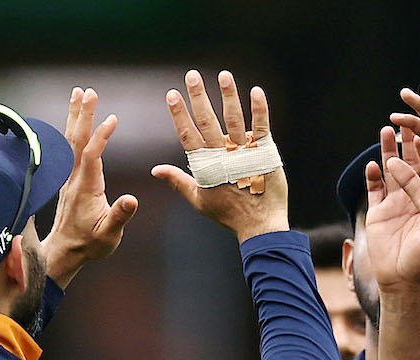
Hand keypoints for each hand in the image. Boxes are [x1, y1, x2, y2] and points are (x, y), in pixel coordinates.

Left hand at [41, 87, 139, 286]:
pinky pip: (69, 147)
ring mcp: (69, 177)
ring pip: (70, 140)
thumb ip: (119, 216)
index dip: (101, 136)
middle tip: (88, 92)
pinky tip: (76, 120)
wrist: (65, 251)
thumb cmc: (90, 245)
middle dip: (83, 115)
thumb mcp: (109, 235)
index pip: (92, 155)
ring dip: (76, 116)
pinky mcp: (68, 178)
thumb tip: (132, 199)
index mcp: (85, 188)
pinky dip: (73, 129)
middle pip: (76, 140)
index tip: (113, 118)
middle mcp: (74, 178)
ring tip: (80, 94)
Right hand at [152, 70, 288, 242]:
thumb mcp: (199, 199)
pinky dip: (259, 109)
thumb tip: (155, 169)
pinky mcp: (264, 152)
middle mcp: (223, 156)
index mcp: (206, 165)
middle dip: (199, 97)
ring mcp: (244, 153)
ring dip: (228, 96)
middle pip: (208, 121)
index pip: (188, 134)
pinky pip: (261, 127)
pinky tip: (256, 91)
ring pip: (234, 119)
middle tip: (192, 75)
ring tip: (224, 75)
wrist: (259, 225)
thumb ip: (178, 181)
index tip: (172, 94)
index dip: (179, 114)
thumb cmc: (228, 213)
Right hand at [363, 125, 419, 290]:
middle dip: (408, 139)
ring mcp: (394, 203)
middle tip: (406, 117)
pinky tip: (372, 164)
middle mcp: (413, 196)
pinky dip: (372, 176)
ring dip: (389, 150)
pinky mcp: (378, 212)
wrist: (402, 281)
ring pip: (391, 169)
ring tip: (387, 129)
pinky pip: (374, 189)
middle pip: (410, 161)